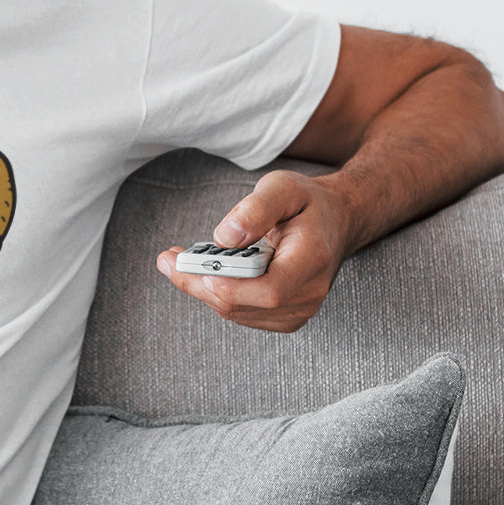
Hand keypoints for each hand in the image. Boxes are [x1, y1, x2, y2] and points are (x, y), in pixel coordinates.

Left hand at [155, 170, 352, 332]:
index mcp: (312, 259)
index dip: (232, 286)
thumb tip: (225, 237)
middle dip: (200, 283)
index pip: (271, 290)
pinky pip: (239, 313)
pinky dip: (215, 294)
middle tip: (168, 259)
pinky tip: (201, 271)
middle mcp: (309, 292)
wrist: (335, 222)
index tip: (199, 269)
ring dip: (202, 288)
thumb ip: (256, 208)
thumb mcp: (283, 187)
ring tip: (177, 260)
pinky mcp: (285, 317)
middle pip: (243, 304)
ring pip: (235, 312)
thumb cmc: (306, 203)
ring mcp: (299, 310)